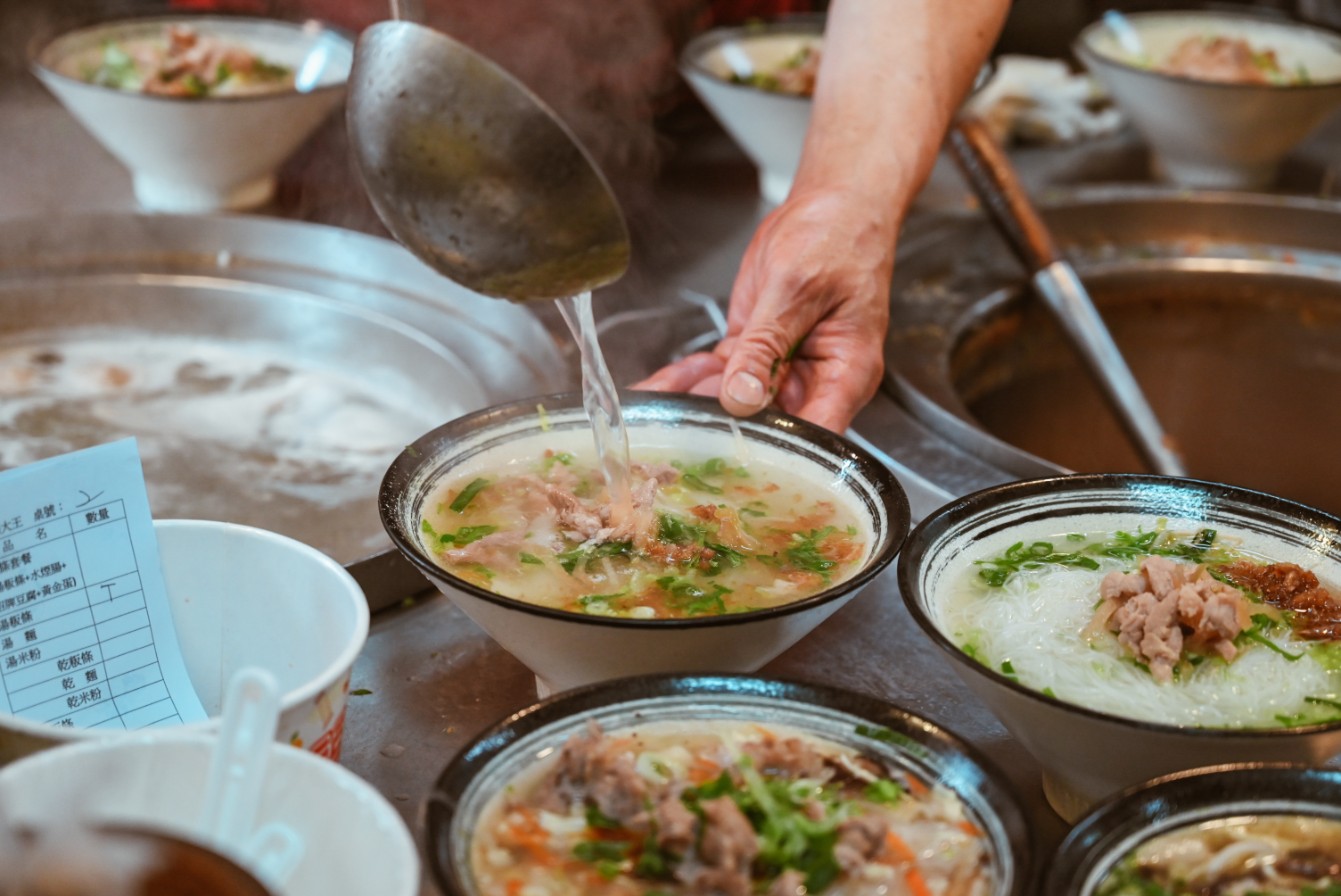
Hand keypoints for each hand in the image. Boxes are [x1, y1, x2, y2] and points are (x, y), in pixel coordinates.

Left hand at [635, 184, 896, 432]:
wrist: (831, 206)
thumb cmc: (838, 238)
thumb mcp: (797, 289)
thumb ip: (767, 345)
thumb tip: (742, 398)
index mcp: (845, 375)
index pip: (815, 438)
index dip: (776, 456)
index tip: (731, 460)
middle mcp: (816, 381)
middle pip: (770, 428)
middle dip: (721, 431)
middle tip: (675, 435)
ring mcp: (786, 369)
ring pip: (736, 402)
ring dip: (696, 404)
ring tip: (653, 411)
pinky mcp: (759, 351)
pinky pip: (723, 375)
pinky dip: (692, 378)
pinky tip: (661, 386)